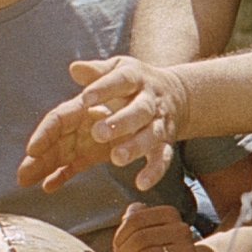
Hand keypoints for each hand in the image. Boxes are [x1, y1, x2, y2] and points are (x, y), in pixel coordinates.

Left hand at [21, 56, 188, 191]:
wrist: (177, 94)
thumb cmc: (134, 83)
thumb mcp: (118, 70)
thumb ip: (96, 71)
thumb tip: (74, 68)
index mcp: (134, 79)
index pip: (120, 81)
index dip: (104, 89)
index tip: (85, 98)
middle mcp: (149, 101)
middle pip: (139, 111)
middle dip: (120, 122)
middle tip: (97, 132)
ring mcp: (159, 124)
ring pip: (151, 136)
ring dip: (135, 147)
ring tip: (116, 158)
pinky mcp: (165, 144)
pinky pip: (162, 159)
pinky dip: (154, 172)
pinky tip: (141, 183)